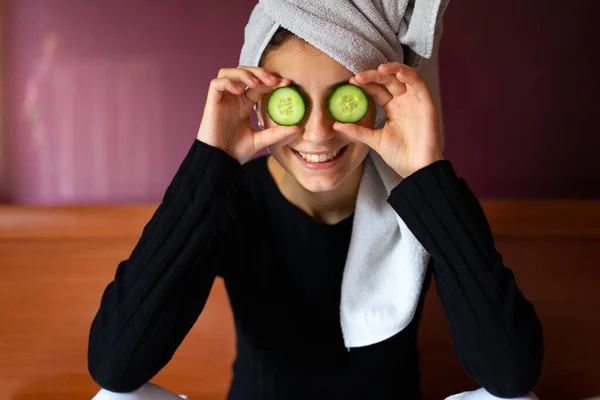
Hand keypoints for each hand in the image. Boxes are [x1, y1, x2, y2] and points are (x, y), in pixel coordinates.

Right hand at [197, 67, 300, 163]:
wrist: (219, 161)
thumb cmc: (236, 151)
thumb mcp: (261, 140)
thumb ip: (276, 133)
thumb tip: (298, 128)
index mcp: (246, 103)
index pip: (260, 84)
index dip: (272, 80)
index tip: (287, 83)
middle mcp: (234, 98)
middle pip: (245, 72)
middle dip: (260, 72)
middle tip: (273, 81)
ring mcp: (223, 99)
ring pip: (229, 72)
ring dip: (244, 73)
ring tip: (256, 83)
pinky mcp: (211, 103)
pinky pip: (217, 83)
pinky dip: (228, 82)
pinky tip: (239, 90)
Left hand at [333, 62, 443, 177]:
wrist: (417, 169)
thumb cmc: (399, 156)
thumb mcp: (373, 140)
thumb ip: (357, 131)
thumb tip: (335, 126)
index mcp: (391, 107)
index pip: (377, 89)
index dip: (365, 83)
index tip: (350, 82)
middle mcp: (403, 101)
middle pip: (388, 80)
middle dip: (373, 76)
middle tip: (358, 78)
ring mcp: (415, 101)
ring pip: (404, 76)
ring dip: (392, 69)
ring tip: (378, 69)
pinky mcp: (427, 103)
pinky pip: (419, 84)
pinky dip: (409, 76)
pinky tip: (397, 73)